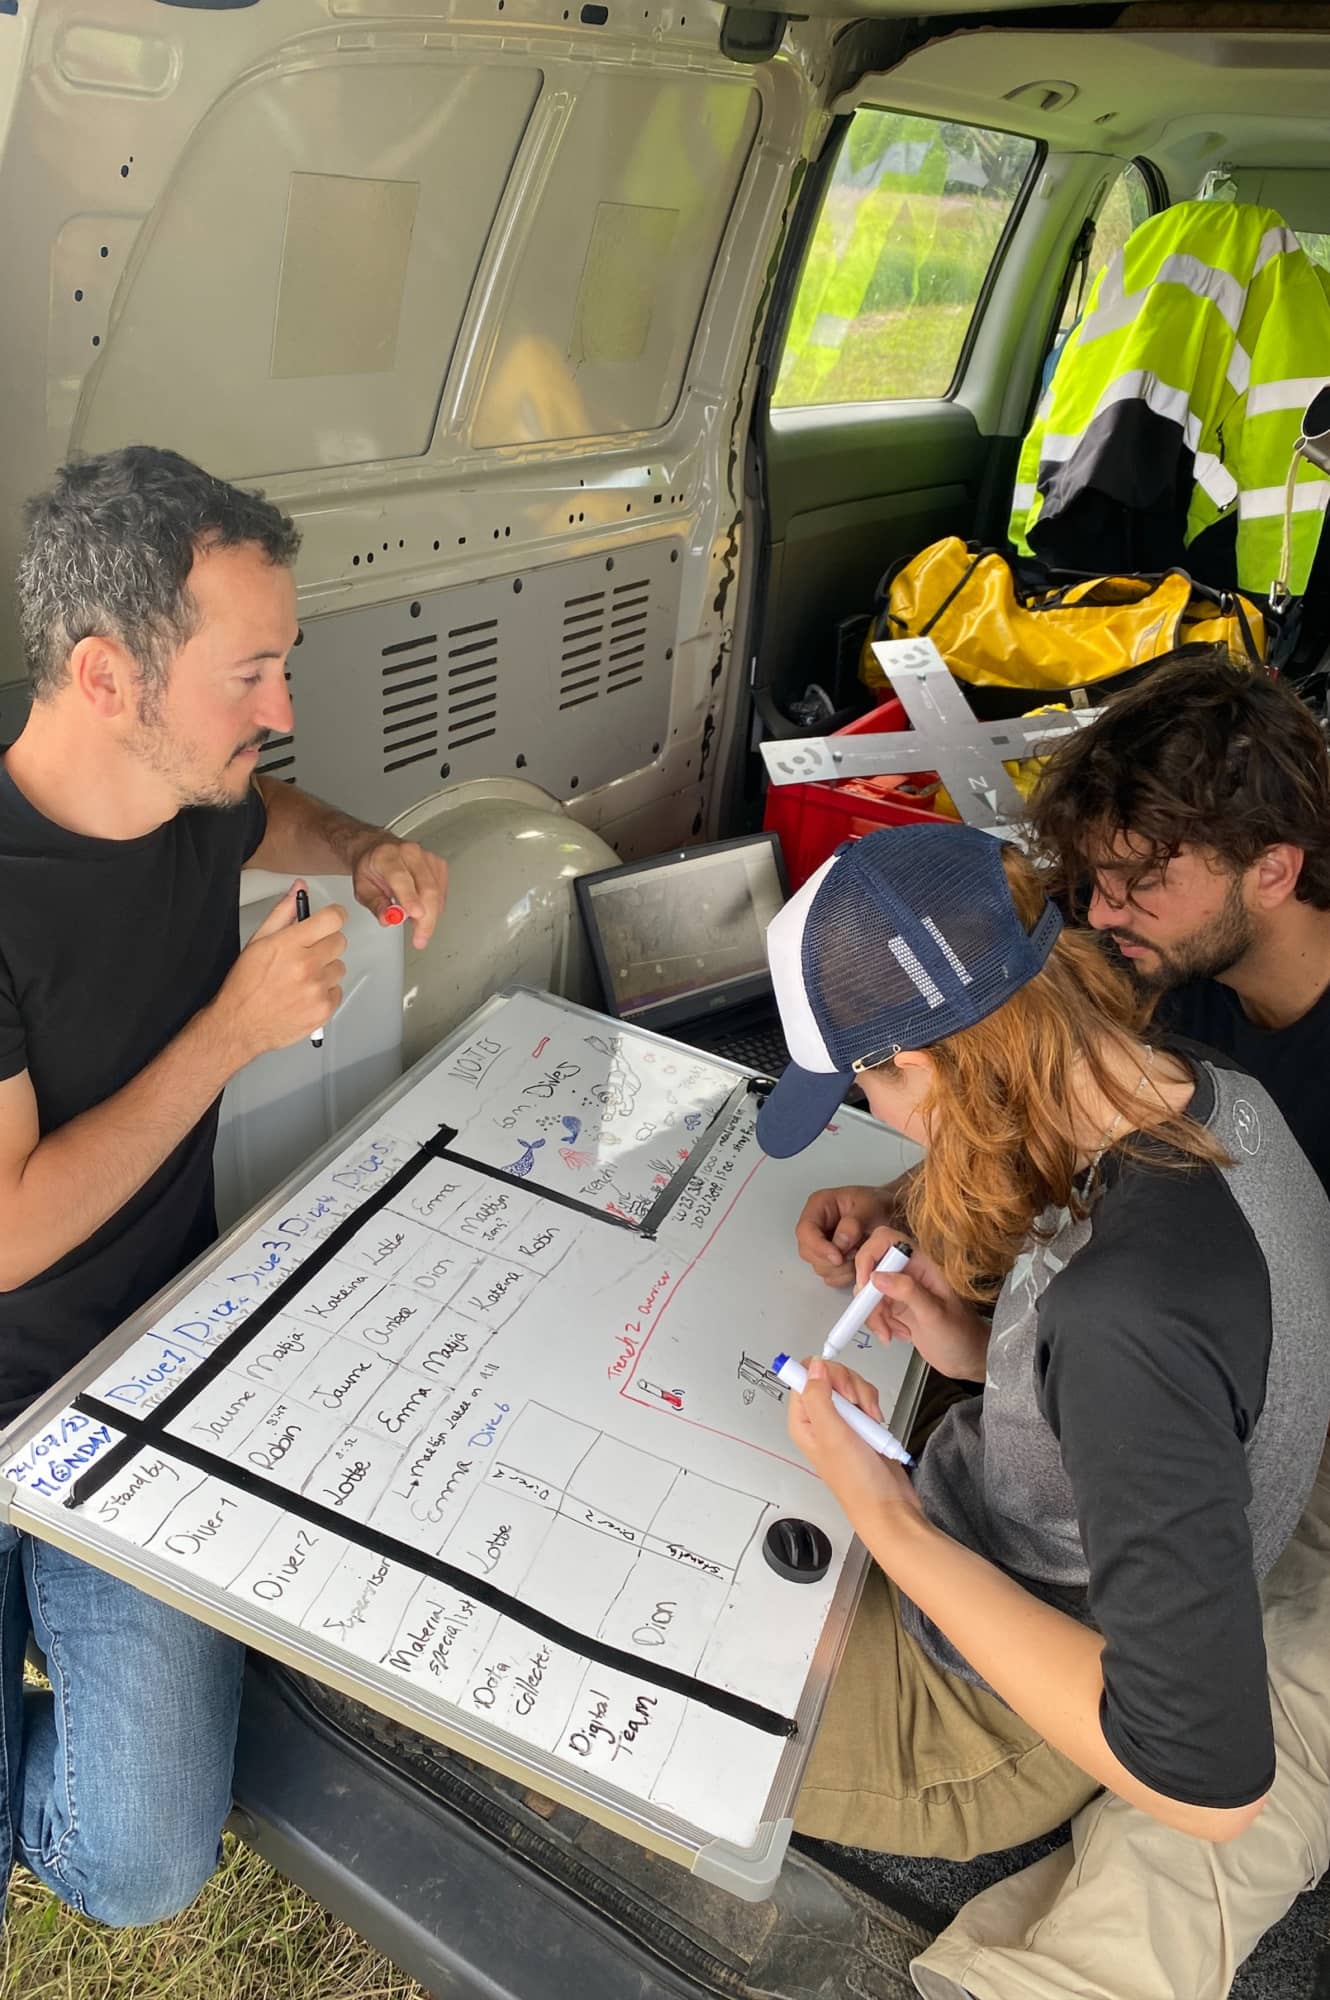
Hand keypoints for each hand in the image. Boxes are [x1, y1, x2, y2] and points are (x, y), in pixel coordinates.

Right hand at [209, 883, 346, 1064]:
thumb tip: (299, 888)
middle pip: (340, 942)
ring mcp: (317, 989)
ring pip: (339, 967)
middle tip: (307, 954)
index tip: (331, 919)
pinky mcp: (324, 1010)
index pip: (332, 919)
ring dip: (325, 970)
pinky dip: (325, 992)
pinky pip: (337, 991)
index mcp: (290, 945)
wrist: (240, 1024)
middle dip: (325, 944)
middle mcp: (306, 966)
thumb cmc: (245, 984)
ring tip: (301, 978)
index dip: (334, 916)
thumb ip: (283, 912)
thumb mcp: (258, 941)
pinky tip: (305, 994)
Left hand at [348, 836, 447, 949]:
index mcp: (387, 856)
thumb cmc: (371, 868)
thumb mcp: (362, 888)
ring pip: (437, 891)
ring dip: (431, 915)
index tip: (416, 915)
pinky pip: (442, 891)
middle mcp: (409, 853)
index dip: (410, 898)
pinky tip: (424, 911)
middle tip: (420, 938)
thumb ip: (376, 904)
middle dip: (426, 918)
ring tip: (417, 926)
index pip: (401, 878)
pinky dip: (436, 906)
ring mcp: (426, 857)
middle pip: (426, 887)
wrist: (378, 850)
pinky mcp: (438, 864)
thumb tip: (388, 919)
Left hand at [786, 1357, 921, 1531]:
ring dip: (864, 1398)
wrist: (888, 1504)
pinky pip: (864, 1398)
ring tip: (869, 1421)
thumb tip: (813, 1366)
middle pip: (829, 1376)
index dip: (825, 1375)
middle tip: (856, 1407)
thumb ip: (819, 1396)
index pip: (803, 1376)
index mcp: (803, 1421)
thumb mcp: (832, 1434)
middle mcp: (818, 1419)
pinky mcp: (859, 1423)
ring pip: (849, 1385)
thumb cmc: (856, 1481)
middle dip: (849, 1386)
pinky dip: (873, 1406)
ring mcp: (840, 1420)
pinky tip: (875, 1424)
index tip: (840, 1391)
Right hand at [795, 1178, 911, 1286]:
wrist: (894, 1214)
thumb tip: (840, 1241)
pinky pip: (831, 1277)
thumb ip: (854, 1222)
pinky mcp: (831, 1260)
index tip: (838, 1257)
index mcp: (819, 1206)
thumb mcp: (870, 1206)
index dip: (818, 1247)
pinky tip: (859, 1263)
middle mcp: (816, 1226)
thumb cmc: (880, 1204)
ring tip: (861, 1254)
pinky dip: (846, 1275)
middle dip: (832, 1260)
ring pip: (820, 1267)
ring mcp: (822, 1245)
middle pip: (808, 1252)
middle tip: (856, 1254)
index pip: (805, 1231)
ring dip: (842, 1268)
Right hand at [855, 1228, 989, 1379]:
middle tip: (877, 1316)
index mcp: (923, 1262)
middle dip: (868, 1295)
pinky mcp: (895, 1306)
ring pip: (869, 1291)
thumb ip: (908, 1292)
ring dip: (873, 1315)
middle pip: (871, 1267)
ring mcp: (901, 1288)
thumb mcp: (935, 1314)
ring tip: (891, 1333)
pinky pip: (873, 1308)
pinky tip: (898, 1334)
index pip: (886, 1240)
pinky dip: (878, 1324)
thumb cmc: (961, 1335)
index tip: (867, 1285)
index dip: (869, 1256)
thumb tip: (877, 1276)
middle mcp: (909, 1271)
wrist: (967, 1358)